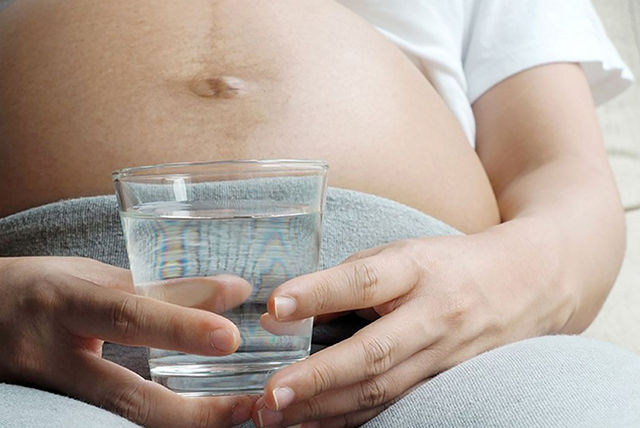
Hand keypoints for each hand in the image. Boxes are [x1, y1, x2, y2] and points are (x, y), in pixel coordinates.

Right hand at [0, 256, 255, 426]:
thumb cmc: (38, 289)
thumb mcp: (91, 277)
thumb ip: (155, 287)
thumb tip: (229, 290)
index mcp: (65, 303)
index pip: (128, 315)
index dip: (181, 326)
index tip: (230, 336)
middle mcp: (53, 355)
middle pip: (123, 395)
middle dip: (190, 412)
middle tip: (247, 406)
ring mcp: (48, 394)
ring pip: (117, 421)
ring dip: (180, 424)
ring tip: (232, 416)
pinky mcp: (51, 414)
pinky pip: (107, 422)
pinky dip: (153, 423)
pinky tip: (189, 419)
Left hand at [252, 232, 560, 426]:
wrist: (526, 283)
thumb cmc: (449, 263)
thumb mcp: (402, 254)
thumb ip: (348, 279)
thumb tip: (287, 311)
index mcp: (417, 269)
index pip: (364, 281)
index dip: (319, 293)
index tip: (276, 306)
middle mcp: (434, 315)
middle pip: (374, 352)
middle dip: (318, 378)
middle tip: (270, 395)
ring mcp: (445, 355)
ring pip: (381, 390)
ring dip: (325, 408)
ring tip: (276, 417)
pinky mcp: (447, 382)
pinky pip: (394, 405)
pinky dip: (351, 419)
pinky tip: (314, 425)